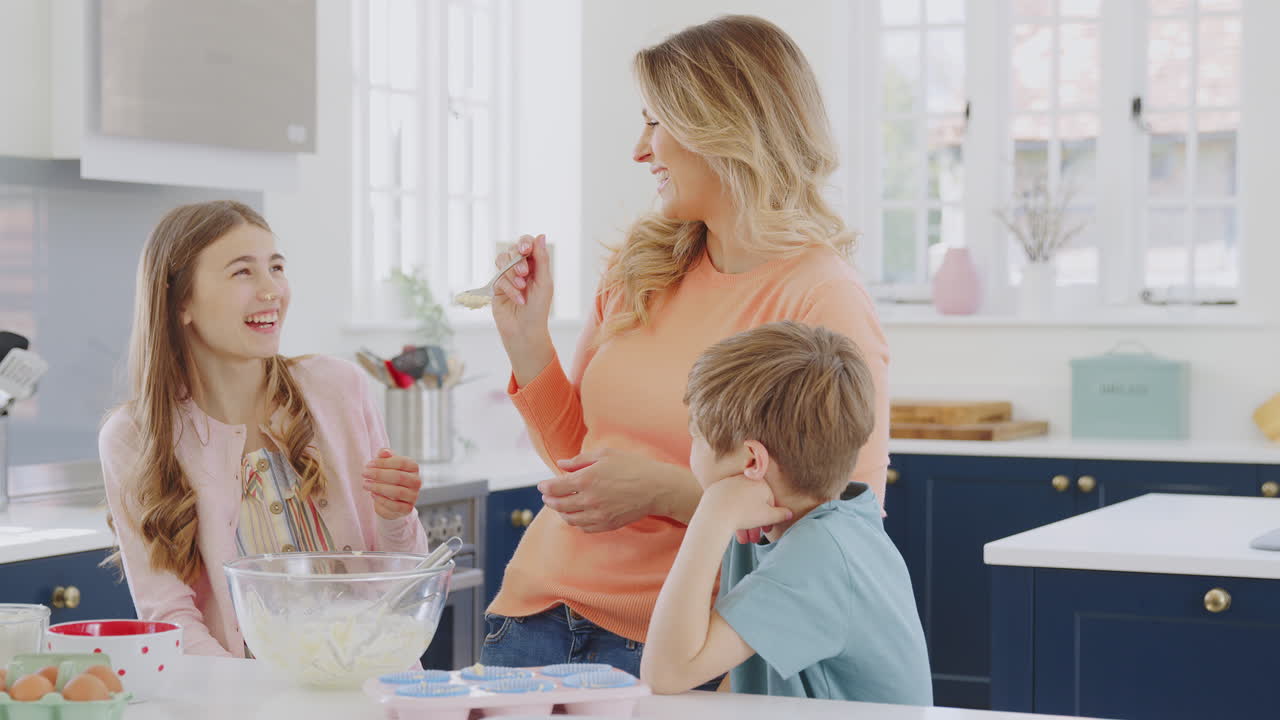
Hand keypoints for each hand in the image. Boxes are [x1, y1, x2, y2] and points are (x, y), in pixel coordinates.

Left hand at [362, 448, 421, 518]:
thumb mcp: (387, 464)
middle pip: (398, 476)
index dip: (383, 463)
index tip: (369, 465)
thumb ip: (385, 455)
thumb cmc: (389, 477)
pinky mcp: (408, 509)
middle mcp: (417, 481)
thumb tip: (383, 452)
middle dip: (379, 475)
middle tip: (364, 474)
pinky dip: (381, 500)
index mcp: (413, 467)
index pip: (401, 462)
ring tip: (366, 485)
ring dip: (378, 488)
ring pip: (397, 492)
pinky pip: (394, 506)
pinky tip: (372, 495)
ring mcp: (413, 496)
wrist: (393, 498)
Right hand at [492, 235, 555, 384]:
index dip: (525, 242)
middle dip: (518, 260)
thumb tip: (541, 235)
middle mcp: (520, 268)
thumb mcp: (544, 282)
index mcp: (535, 265)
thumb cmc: (538, 309)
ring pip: (502, 260)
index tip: (525, 249)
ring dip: (512, 273)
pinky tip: (518, 299)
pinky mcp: (496, 287)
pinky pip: (498, 278)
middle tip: (525, 273)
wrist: (525, 331)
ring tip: (522, 287)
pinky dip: (509, 288)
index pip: (528, 244)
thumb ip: (541, 259)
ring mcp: (507, 277)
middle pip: (513, 249)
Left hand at [539, 448, 668, 532]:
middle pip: (558, 505)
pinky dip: (576, 522)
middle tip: (547, 496)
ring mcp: (597, 515)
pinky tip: (577, 516)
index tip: (542, 485)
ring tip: (560, 506)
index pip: (554, 487)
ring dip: (561, 512)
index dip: (545, 487)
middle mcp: (588, 500)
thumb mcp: (605, 455)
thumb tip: (561, 464)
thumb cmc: (633, 467)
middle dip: (549, 500)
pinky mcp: (607, 525)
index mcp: (586, 479)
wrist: (656, 488)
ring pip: (569, 519)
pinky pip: (584, 528)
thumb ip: (580, 460)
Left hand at [700, 475, 791, 535]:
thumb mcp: (768, 516)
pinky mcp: (716, 490)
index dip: (769, 518)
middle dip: (754, 524)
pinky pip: (727, 503)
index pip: (768, 501)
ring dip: (743, 524)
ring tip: (742, 539)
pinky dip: (730, 515)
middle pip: (753, 504)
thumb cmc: (745, 514)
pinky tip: (730, 528)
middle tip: (753, 538)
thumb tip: (790, 513)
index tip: (766, 530)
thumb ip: (781, 514)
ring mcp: (729, 483)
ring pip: (740, 505)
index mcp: (760, 482)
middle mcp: (744, 479)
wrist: (716, 512)